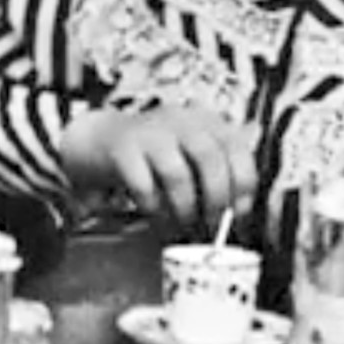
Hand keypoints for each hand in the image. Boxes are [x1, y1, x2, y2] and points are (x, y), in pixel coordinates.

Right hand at [59, 106, 254, 234]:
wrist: (100, 140)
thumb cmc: (155, 155)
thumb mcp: (191, 153)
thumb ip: (219, 171)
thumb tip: (242, 205)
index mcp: (204, 120)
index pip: (236, 147)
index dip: (243, 183)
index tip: (238, 211)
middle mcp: (180, 120)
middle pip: (209, 157)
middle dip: (215, 198)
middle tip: (211, 223)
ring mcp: (149, 132)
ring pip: (177, 173)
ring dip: (183, 207)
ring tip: (181, 221)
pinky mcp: (122, 149)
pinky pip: (143, 185)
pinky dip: (153, 207)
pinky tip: (155, 212)